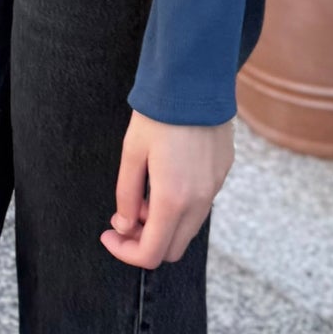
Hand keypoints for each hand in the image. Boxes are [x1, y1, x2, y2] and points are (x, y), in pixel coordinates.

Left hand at [99, 109, 233, 267]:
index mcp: (173, 200)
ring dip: (164, 224)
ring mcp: (215, 187)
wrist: (195, 79)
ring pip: (188, 228)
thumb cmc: (159, 113)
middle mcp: (199, 201)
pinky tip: (167, 178)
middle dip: (145, 241)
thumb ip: (126, 194)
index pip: (151, 254)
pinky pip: (201, 204)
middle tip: (125, 217)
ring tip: (144, 194)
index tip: (109, 234)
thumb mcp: (132, 152)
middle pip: (172, 248)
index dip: (125, 253)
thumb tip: (124, 225)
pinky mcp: (223, 172)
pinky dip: (182, 206)